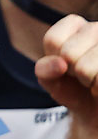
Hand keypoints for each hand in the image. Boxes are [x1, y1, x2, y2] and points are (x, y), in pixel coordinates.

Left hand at [37, 15, 97, 137]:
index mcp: (79, 26)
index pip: (53, 40)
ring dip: (88, 82)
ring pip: (85, 68)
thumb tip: (60, 64)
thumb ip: (45, 69)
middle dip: (72, 72)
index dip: (54, 60)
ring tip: (95, 80)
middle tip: (84, 76)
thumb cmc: (75, 90)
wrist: (96, 111)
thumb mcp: (51, 79)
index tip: (65, 66)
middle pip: (68, 54)